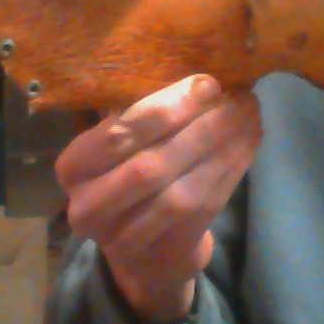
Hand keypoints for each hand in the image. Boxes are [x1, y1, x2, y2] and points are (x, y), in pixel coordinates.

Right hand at [55, 74, 261, 323]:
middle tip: (238, 97)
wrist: (144, 251)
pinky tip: (249, 141)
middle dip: (199, 128)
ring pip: (181, 192)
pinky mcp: (163, 254)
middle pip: (148, 167)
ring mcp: (123, 240)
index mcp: (73, 168)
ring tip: (249, 114)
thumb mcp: (119, 146)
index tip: (206, 83)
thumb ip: (141, 113)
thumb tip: (196, 69)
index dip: (162, 111)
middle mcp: (88, 207)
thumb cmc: (129, 177)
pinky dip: (231, 171)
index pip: (115, 136)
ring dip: (222, 149)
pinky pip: (204, 210)